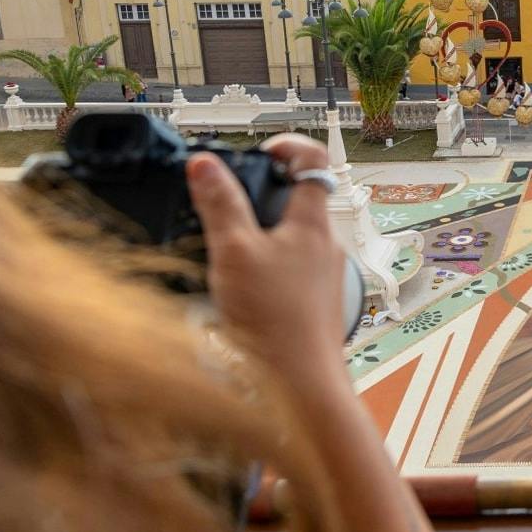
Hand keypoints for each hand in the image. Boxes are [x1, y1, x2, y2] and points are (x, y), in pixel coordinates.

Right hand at [188, 134, 347, 382]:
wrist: (300, 386)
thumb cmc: (274, 321)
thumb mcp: (234, 253)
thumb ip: (220, 205)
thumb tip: (205, 164)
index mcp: (313, 223)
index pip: (314, 160)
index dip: (287, 145)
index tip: (259, 151)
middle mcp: (327, 245)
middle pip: (300, 200)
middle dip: (264, 195)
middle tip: (229, 203)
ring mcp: (324, 276)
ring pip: (294, 238)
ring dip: (263, 235)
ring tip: (227, 249)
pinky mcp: (315, 304)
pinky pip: (291, 271)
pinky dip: (267, 268)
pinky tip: (241, 289)